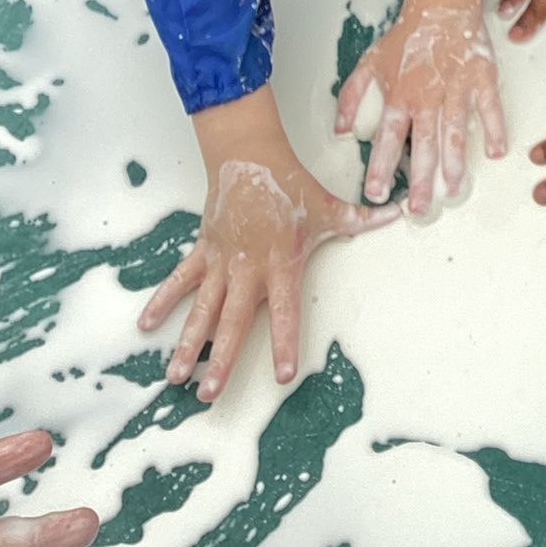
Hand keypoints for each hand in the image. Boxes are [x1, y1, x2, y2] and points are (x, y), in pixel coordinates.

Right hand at [139, 144, 398, 400]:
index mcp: (281, 262)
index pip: (285, 311)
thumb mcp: (329, 205)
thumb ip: (362, 218)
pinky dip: (162, 300)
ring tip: (175, 376)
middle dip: (222, 358)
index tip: (282, 375)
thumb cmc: (290, 183)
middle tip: (209, 392)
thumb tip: (399, 213)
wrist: (250, 154)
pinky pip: (180, 279)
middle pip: (233, 320)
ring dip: (188, 341)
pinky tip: (146, 324)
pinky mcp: (203, 250)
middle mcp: (248, 268)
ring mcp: (221, 261)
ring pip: (202, 308)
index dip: (285, 342)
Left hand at [335, 0, 505, 212]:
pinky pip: (489, 108)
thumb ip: (352, 97)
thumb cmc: (406, 36)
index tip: (377, 192)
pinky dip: (495, 129)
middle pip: (423, 145)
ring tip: (453, 189)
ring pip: (455, 132)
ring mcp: (456, 90)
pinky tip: (496, 152)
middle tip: (420, 208)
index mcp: (400, 96)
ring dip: (454, 163)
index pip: (389, 139)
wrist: (440, 6)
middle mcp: (427, 98)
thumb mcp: (369, 63)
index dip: (383, 167)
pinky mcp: (480, 79)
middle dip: (421, 180)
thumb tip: (341, 129)